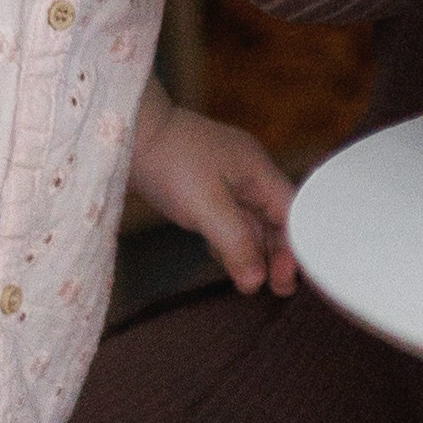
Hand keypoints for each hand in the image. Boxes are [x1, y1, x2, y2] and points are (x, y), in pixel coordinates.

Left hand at [129, 83, 297, 295]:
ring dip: (252, 250)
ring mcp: (226, 177)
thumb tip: (257, 281)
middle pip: (275, 218)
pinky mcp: (204, 185)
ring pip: (250, 220)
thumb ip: (235, 243)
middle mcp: (249, 172)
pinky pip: (228, 217)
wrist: (127, 133)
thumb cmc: (169, 161)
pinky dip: (229, 239)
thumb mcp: (206, 206)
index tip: (286, 281)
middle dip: (276, 253)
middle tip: (277, 289)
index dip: (294, 246)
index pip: (293, 212)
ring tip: (251, 282)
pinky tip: (220, 256)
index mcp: (258, 170)